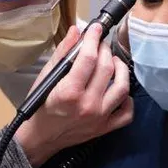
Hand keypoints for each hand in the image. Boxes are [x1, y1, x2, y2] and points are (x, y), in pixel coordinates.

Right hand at [14, 23, 133, 167]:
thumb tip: (76, 32)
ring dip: (121, 69)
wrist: (40, 138)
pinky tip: (118, 89)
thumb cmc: (40, 107)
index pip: (88, 58)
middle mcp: (87, 105)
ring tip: (113, 62)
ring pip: (122, 87)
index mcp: (69, 92)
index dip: (94, 39)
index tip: (96, 29)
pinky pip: (127, 113)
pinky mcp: (105, 128)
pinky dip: (127, 100)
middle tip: (100, 46)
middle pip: (107, 68)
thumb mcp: (46, 77)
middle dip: (105, 50)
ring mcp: (99, 118)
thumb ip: (62, 53)